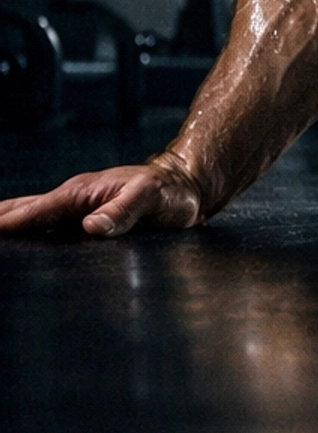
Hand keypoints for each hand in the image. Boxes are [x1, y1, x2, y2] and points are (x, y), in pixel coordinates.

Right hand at [0, 155, 203, 237]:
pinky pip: (45, 228)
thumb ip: (123, 211)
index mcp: (80, 194)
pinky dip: (23, 232)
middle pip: (22, 211)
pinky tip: (15, 247)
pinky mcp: (82, 221)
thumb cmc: (169, 191)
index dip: (7, 223)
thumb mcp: (152, 199)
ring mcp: (75, 210)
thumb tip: (91, 227)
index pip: (34, 211)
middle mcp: (72, 201)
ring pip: (30, 218)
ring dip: (5, 225)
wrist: (185, 184)